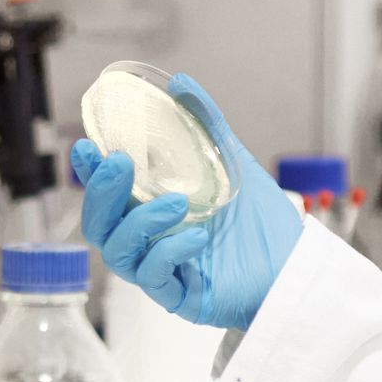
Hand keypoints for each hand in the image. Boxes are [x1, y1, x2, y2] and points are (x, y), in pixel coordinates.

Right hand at [71, 74, 300, 330]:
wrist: (296, 264)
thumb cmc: (261, 221)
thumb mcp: (232, 163)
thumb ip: (205, 125)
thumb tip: (181, 85)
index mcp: (151, 210)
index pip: (107, 192)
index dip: (89, 172)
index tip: (86, 147)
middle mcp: (149, 241)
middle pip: (99, 225)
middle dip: (101, 194)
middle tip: (119, 164)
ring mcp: (161, 271)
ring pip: (118, 253)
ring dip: (139, 223)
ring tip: (177, 203)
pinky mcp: (180, 297)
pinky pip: (154, 278)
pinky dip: (169, 253)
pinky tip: (197, 236)